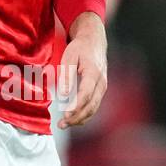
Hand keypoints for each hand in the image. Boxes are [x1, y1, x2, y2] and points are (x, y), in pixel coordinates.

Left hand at [56, 13, 106, 128]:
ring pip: (94, 108)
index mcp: (94, 73)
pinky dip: (84, 115)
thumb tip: (62, 95)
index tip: (65, 115)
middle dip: (77, 117)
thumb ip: (66, 75)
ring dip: (80, 119)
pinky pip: (94, 106)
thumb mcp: (69, 57)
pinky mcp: (100, 90)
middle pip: (91, 106)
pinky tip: (73, 119)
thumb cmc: (80, 48)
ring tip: (64, 124)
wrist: (94, 41)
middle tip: (62, 124)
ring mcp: (103, 87)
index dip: (76, 106)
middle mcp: (101, 83)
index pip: (86, 95)